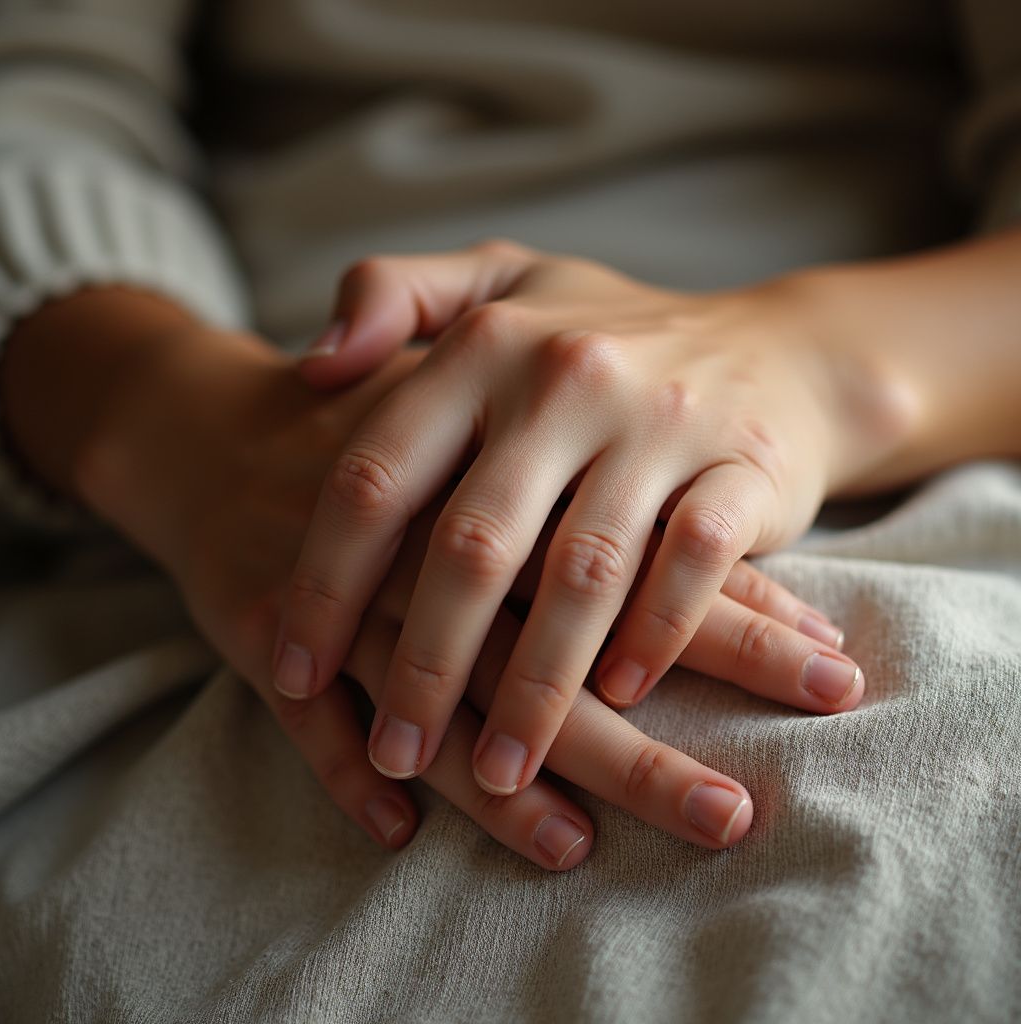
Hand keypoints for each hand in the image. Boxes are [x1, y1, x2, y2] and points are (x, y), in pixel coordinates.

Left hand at [126, 321, 850, 863]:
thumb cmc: (610, 335)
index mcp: (486, 347)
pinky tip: (619, 696)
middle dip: (426, 666)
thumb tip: (309, 369)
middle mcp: (566, 377)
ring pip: (580, 574)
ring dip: (536, 689)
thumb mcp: (499, 286)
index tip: (290, 668)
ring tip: (497, 770)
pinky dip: (653, 636)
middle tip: (393, 750)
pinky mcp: (743, 465)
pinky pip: (690, 564)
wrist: (780, 348)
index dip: (325, 582)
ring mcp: (659, 422)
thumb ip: (394, 296)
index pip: (376, 476)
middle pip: (472, 545)